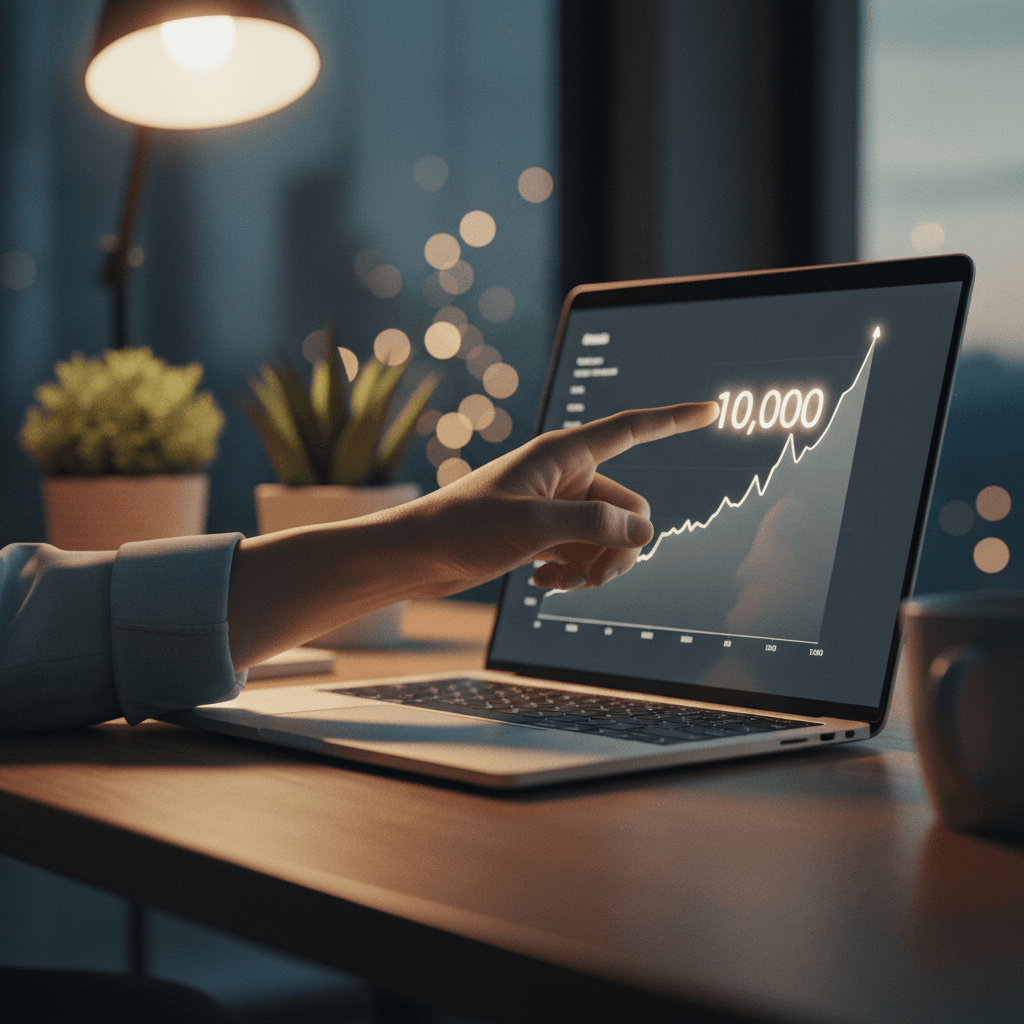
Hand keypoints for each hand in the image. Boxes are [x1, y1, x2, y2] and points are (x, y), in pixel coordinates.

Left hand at [412, 401, 719, 594]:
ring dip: (596, 566)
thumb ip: (593, 524)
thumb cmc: (464, 527)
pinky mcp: (547, 534)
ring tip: (560, 582)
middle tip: (594, 577)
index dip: (673, 418)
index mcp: (563, 454)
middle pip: (630, 508)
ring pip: (610, 537)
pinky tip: (544, 583)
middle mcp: (566, 476)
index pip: (631, 428)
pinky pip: (587, 553)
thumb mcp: (532, 525)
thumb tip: (644, 534)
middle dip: (621, 548)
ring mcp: (558, 507)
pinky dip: (575, 572)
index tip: (711, 409)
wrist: (419, 556)